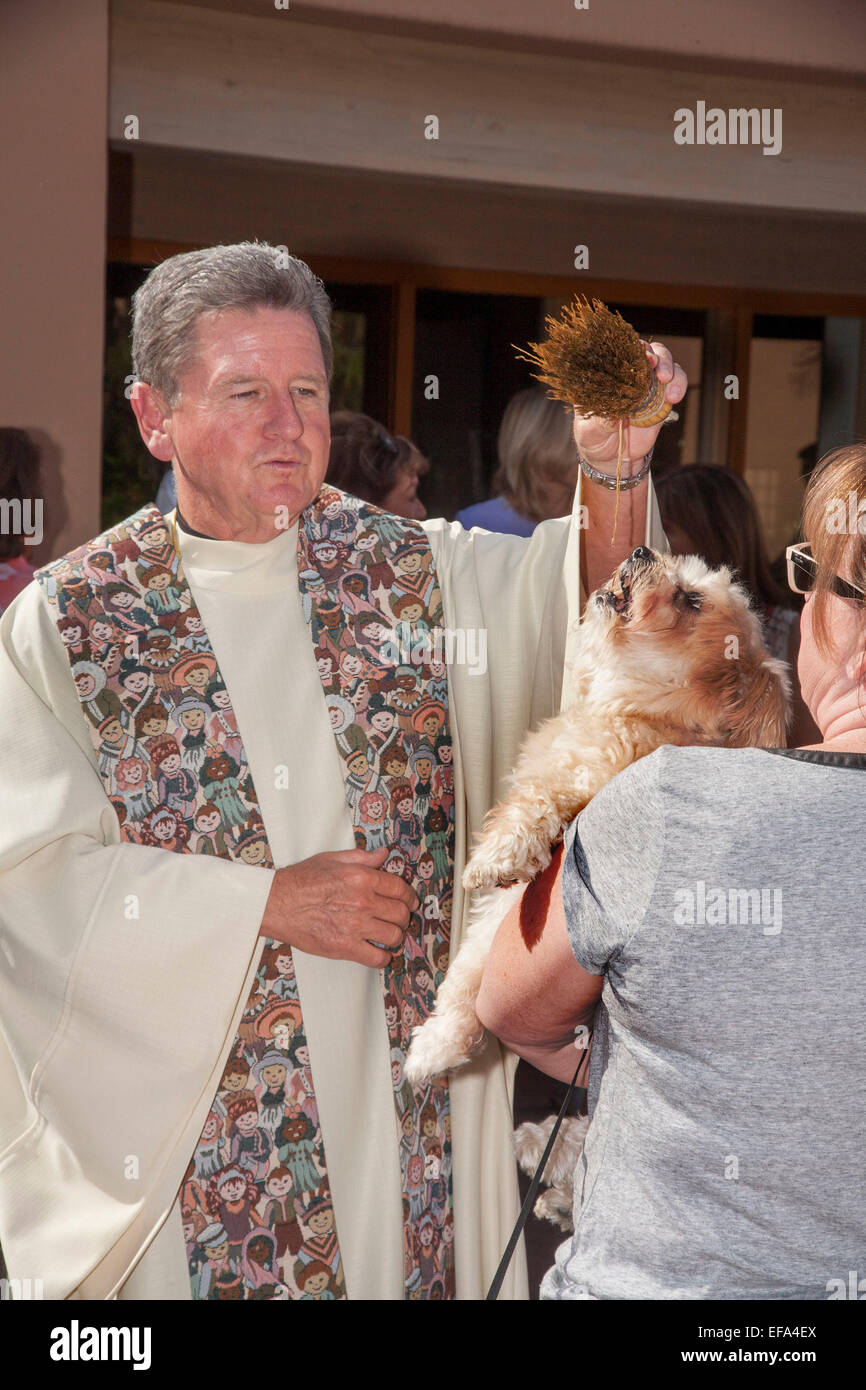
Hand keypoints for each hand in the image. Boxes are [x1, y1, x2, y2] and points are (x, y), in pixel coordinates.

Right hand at [260, 846, 419, 967]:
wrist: (277, 904)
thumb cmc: (300, 881)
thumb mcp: (332, 859)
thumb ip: (362, 857)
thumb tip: (383, 855)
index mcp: (362, 877)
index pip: (400, 888)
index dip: (409, 896)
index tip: (410, 901)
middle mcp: (363, 901)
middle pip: (400, 913)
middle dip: (404, 916)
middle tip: (400, 919)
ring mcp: (355, 926)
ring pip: (394, 936)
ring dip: (396, 937)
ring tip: (390, 935)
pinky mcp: (345, 947)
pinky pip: (377, 957)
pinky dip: (383, 957)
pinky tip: (379, 952)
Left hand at [572, 341, 687, 469]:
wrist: (613, 460)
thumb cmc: (594, 439)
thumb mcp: (590, 431)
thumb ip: (601, 420)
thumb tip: (614, 412)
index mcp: (607, 376)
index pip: (619, 352)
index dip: (630, 348)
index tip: (637, 354)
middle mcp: (629, 375)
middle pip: (647, 350)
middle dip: (655, 355)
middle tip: (655, 366)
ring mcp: (648, 385)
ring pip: (666, 362)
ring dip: (670, 368)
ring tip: (666, 381)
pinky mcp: (662, 399)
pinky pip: (676, 383)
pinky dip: (678, 385)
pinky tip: (673, 397)